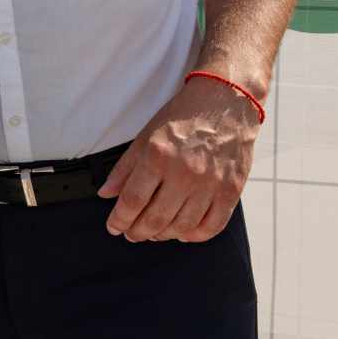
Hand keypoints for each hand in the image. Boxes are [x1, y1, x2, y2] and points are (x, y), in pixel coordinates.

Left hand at [99, 77, 260, 241]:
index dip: (120, 219)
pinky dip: (195, 235)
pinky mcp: (231, 190)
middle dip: (138, 231)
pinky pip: (213, 225)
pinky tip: (183, 233)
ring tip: (154, 233)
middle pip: (156, 217)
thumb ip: (124, 168)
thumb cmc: (182, 118)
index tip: (114, 227)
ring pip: (182, 226)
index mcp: (158, 156)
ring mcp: (210, 183)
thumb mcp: (145, 136)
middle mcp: (185, 172)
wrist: (225, 103)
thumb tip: (106, 194)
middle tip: (132, 234)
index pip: (132, 200)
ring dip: (163, 235)